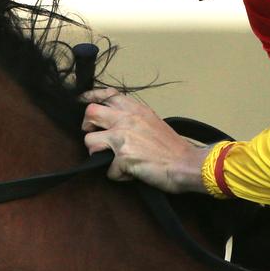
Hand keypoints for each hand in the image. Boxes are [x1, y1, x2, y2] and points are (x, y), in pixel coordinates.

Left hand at [80, 88, 211, 193]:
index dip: (90, 97)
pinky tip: (131, 173)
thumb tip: (114, 123)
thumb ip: (133, 118)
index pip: (106, 94)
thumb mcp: (152, 122)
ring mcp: (123, 137)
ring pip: (89, 141)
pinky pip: (107, 170)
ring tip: (113, 160)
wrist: (187, 164)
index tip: (82, 101)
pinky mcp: (123, 157)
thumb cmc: (173, 148)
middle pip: (90, 113)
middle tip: (95, 137)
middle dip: (87, 127)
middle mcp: (126, 119)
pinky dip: (118, 175)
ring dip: (98, 154)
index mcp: (135, 109)